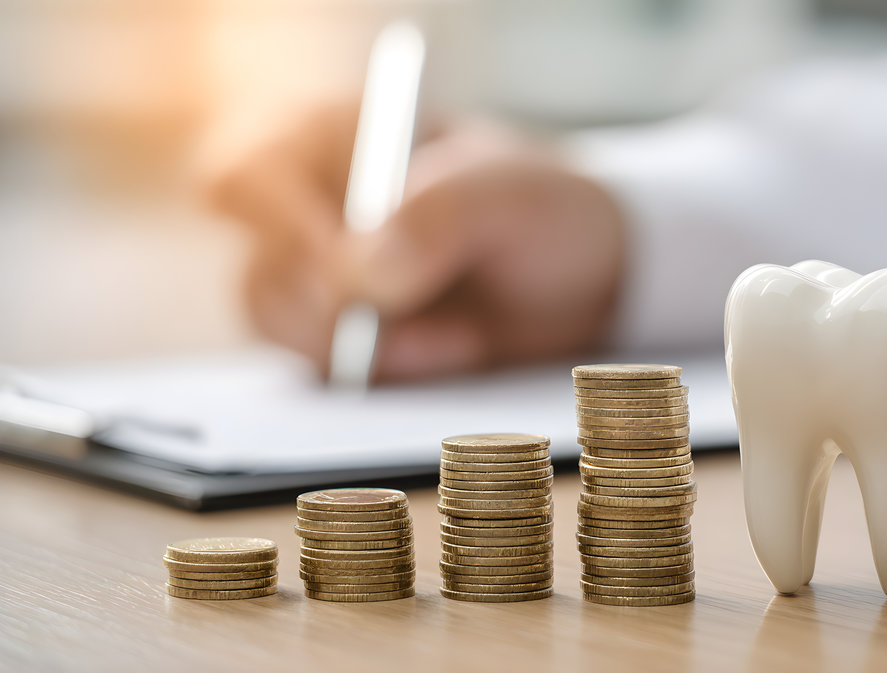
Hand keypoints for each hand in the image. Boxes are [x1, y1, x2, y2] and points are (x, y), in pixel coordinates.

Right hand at [201, 105, 626, 380]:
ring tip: (456, 333)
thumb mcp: (511, 196)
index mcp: (327, 137)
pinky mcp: (335, 340)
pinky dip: (384, 375)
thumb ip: (436, 217)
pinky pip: (323, 374)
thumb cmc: (541, 210)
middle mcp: (302, 208)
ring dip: (369, 350)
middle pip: (258, 277)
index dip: (286, 237)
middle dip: (339, 316)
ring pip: (284, 334)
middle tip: (413, 319)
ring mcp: (314, 280)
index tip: (357, 282)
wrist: (583, 279)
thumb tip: (357, 280)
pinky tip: (446, 352)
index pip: (244, 180)